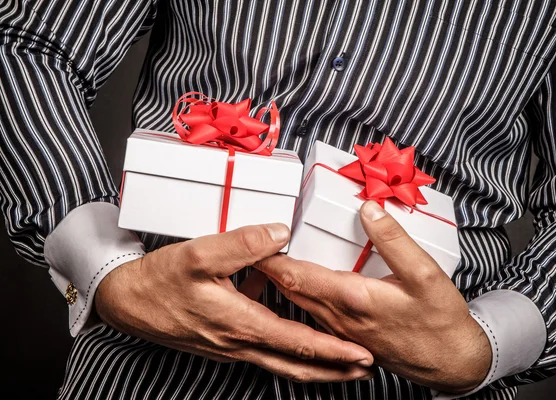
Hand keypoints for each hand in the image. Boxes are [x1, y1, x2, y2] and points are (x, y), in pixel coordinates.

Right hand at [94, 223, 373, 381]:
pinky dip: (289, 348)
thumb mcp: (198, 254)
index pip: (296, 343)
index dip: (332, 351)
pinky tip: (294, 326)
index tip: (361, 354)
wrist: (128, 301)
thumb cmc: (160, 281)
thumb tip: (280, 233)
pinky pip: (264, 348)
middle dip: (335, 370)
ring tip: (343, 361)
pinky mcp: (225, 340)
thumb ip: (242, 243)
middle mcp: (240, 341)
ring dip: (316, 364)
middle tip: (367, 369)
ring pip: (282, 361)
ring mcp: (232, 345)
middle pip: (296, 365)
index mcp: (240, 322)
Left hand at [255, 201, 490, 391]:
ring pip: (297, 302)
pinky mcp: (345, 335)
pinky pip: (310, 313)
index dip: (270, 256)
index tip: (250, 238)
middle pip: (289, 289)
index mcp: (351, 298)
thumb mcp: (426, 274)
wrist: (449, 362)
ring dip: (278, 282)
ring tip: (263, 259)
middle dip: (266, 266)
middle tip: (247, 242)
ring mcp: (339, 330)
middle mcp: (337, 317)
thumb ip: (394, 241)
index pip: (297, 275)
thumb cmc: (438, 320)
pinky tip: (297, 286)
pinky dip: (296, 296)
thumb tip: (368, 210)